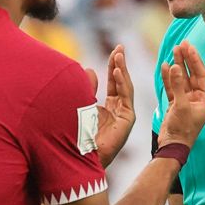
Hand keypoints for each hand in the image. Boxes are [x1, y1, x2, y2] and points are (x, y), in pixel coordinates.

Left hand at [88, 45, 135, 165]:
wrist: (80, 157)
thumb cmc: (77, 134)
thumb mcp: (81, 104)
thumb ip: (87, 88)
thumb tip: (90, 70)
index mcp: (107, 108)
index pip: (112, 83)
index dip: (113, 66)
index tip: (114, 50)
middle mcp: (117, 111)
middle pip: (121, 83)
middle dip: (120, 64)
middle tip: (120, 47)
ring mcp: (123, 116)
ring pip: (125, 88)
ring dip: (122, 70)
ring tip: (119, 55)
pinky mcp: (127, 121)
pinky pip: (126, 98)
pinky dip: (122, 83)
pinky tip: (117, 71)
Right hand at [157, 41, 204, 148]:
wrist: (172, 146)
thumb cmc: (182, 130)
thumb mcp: (181, 106)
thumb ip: (178, 85)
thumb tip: (175, 67)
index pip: (202, 74)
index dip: (195, 60)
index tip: (189, 47)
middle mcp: (198, 98)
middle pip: (193, 74)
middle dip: (187, 59)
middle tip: (182, 44)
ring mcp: (186, 100)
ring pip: (182, 79)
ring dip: (178, 66)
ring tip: (173, 51)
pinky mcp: (176, 104)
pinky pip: (173, 87)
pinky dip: (168, 78)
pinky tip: (164, 66)